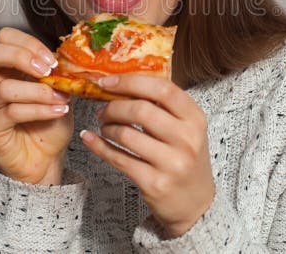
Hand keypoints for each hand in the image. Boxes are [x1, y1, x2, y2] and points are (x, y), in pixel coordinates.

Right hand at [0, 27, 72, 184]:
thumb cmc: (48, 122)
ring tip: (60, 97)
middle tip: (47, 70)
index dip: (28, 42)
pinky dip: (40, 109)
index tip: (53, 60)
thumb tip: (66, 57)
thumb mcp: (56, 90)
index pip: (3, 38)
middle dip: (21, 56)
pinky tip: (58, 111)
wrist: (46, 159)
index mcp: (1, 69)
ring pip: (5, 87)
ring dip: (39, 91)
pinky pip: (12, 112)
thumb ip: (55, 72)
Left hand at [79, 74, 214, 237]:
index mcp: (195, 118)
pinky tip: (90, 139)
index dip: (131, 82)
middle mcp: (187, 139)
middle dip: (114, 107)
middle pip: (140, 110)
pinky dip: (99, 146)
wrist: (195, 203)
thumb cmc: (185, 157)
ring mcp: (171, 163)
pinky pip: (118, 159)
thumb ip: (163, 105)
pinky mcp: (154, 183)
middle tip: (103, 110)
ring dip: (107, 128)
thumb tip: (123, 81)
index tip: (109, 82)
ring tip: (105, 127)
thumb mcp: (186, 128)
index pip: (162, 89)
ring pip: (126, 135)